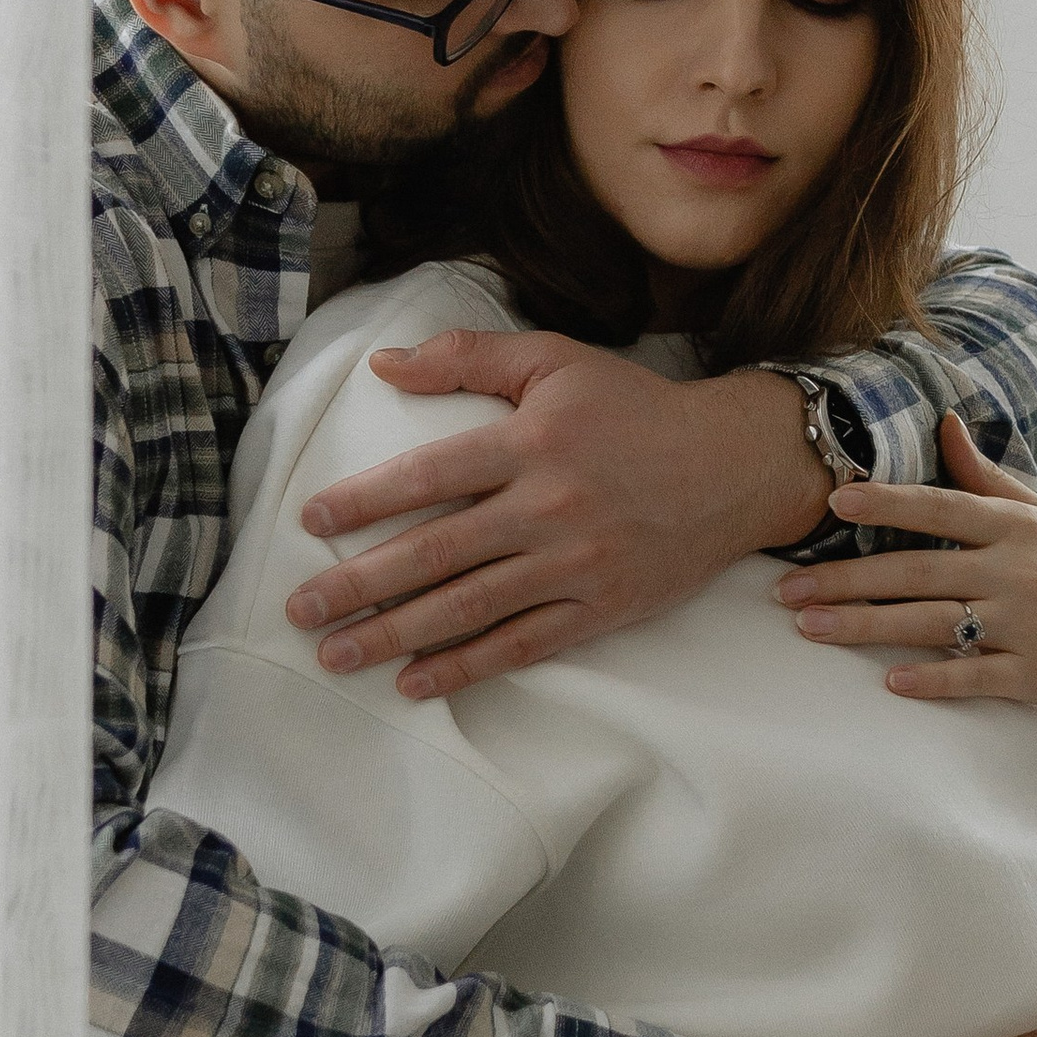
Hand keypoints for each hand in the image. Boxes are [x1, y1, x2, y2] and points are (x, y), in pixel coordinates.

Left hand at [284, 336, 826, 695]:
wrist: (736, 465)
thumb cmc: (637, 409)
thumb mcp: (557, 360)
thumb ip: (469, 356)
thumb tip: (386, 364)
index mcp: (533, 442)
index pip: (429, 474)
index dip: (364, 501)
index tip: (311, 523)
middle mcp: (550, 507)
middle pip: (435, 554)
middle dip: (359, 587)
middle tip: (301, 612)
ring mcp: (576, 564)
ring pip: (469, 608)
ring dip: (395, 637)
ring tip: (338, 656)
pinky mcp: (601, 608)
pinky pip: (522, 645)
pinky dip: (466, 668)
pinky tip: (415, 681)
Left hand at [776, 414, 1036, 823]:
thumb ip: (987, 477)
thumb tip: (944, 422)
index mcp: (1016, 527)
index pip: (940, 508)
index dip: (886, 503)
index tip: (833, 499)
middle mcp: (1016, 572)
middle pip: (917, 572)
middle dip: (846, 579)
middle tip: (784, 589)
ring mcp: (1025, 625)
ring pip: (931, 623)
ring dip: (865, 626)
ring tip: (808, 628)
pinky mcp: (1034, 674)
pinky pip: (975, 676)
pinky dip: (934, 679)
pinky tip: (890, 681)